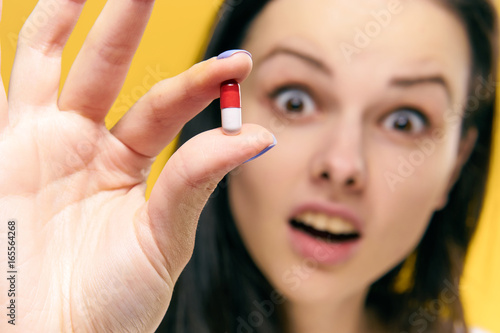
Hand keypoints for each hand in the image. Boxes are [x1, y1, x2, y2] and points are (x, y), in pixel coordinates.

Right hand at [0, 0, 273, 330]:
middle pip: (108, 67)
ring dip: (73, 19)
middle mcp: (83, 146)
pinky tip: (49, 13)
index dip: (201, 81)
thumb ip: (197, 181)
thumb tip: (259, 136)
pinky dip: (29, 52)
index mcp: (124, 165)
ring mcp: (39, 145)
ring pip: (57, 64)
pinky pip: (14, 88)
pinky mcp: (4, 154)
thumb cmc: (108, 304)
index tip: (239, 61)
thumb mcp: (163, 238)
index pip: (165, 105)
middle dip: (127, 21)